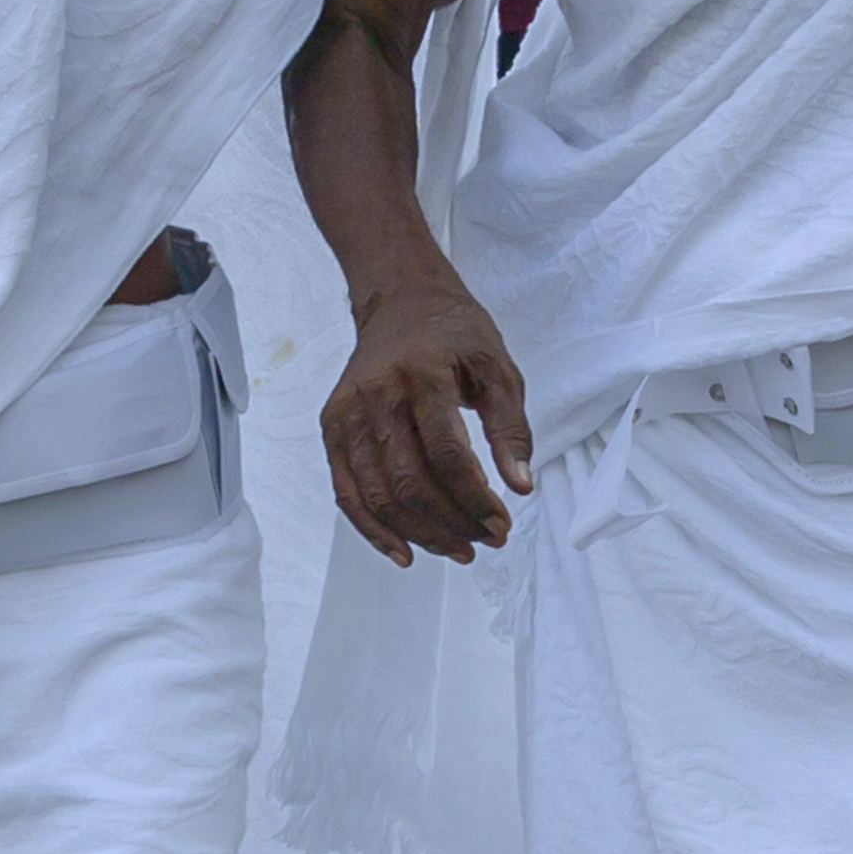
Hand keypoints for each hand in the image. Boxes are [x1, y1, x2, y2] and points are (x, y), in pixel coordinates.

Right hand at [318, 272, 533, 564]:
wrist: (399, 301)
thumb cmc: (453, 333)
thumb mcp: (497, 367)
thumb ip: (510, 427)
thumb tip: (520, 485)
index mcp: (421, 375)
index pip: (447, 455)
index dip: (475, 500)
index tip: (501, 525)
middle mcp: (377, 395)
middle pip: (409, 483)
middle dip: (451, 524)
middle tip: (485, 542)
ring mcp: (347, 413)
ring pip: (378, 495)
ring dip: (419, 534)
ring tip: (456, 550)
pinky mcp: (332, 427)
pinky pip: (346, 492)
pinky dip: (373, 530)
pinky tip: (404, 552)